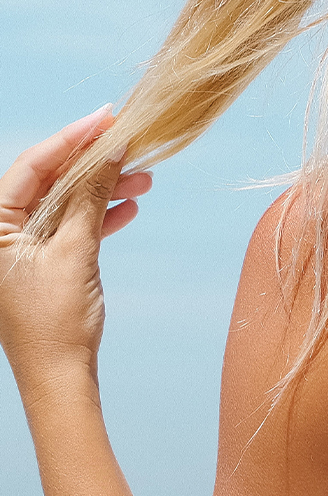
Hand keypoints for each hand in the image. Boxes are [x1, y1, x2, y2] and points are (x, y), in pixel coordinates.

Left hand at [0, 109, 151, 392]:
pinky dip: (97, 217)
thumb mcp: (75, 252)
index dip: (72, 138)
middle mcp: (0, 230)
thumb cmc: (56, 322)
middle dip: (94, 164)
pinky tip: (129, 207)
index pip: (33, 165)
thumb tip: (111, 150)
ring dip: (103, 190)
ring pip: (64, 202)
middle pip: (49, 180)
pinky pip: (69, 228)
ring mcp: (20, 246)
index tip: (107, 117)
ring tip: (144, 179)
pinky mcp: (41, 263)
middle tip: (132, 144)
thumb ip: (90, 196)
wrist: (59, 378)